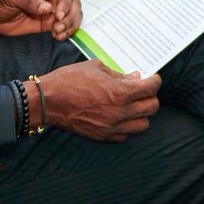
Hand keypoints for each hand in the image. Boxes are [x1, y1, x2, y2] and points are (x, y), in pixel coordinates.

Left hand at [0, 0, 80, 39]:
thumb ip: (29, 1)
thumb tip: (49, 8)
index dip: (65, 3)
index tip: (58, 16)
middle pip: (73, 2)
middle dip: (70, 16)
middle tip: (57, 28)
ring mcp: (52, 9)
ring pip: (73, 14)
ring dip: (70, 25)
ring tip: (57, 33)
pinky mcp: (50, 23)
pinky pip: (66, 26)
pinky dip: (67, 32)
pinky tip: (57, 37)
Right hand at [38, 60, 160, 141]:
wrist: (48, 100)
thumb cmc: (70, 79)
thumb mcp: (96, 68)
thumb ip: (118, 74)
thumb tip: (134, 78)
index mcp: (119, 92)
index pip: (150, 89)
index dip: (155, 81)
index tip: (153, 78)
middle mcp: (119, 112)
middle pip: (152, 108)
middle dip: (151, 96)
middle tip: (144, 90)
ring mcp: (111, 127)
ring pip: (143, 125)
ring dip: (142, 114)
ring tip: (135, 105)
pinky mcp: (103, 136)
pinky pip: (126, 135)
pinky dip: (128, 126)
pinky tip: (122, 116)